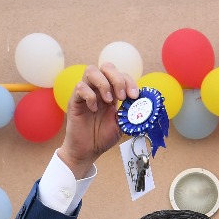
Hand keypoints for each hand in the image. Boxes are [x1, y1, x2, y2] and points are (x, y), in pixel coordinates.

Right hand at [58, 63, 137, 177]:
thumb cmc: (103, 138)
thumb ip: (131, 113)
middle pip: (106, 66)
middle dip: (117, 78)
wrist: (87, 151)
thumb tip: (144, 105)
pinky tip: (93, 109)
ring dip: (103, 84)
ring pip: (91, 71)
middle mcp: (98, 89)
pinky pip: (80, 87)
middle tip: (122, 97)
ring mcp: (86, 93)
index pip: (121, 75)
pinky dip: (89, 95)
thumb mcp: (122, 125)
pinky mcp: (74, 100)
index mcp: (112, 93)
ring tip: (108, 101)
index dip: (129, 82)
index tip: (135, 96)